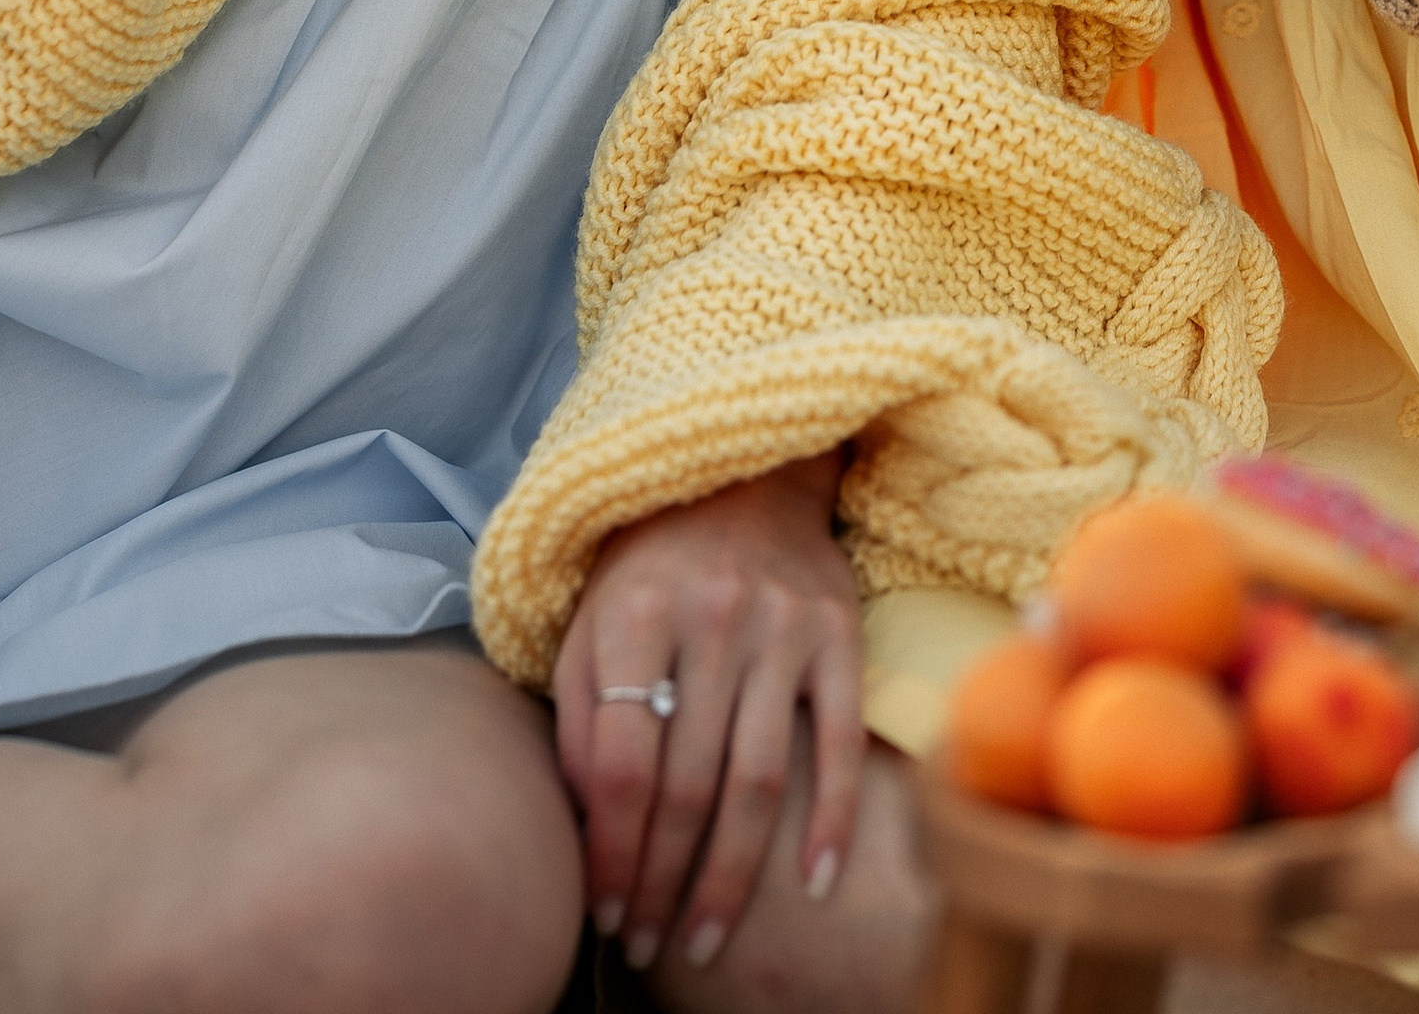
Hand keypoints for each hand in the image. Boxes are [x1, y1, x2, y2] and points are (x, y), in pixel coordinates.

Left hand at [552, 453, 863, 977]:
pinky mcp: (839, 632)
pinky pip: (840, 742)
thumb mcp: (590, 620)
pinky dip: (830, 819)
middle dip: (664, 883)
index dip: (610, 853)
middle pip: (687, 786)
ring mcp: (782, 627)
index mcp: (636, 617)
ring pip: (757, 780)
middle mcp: (712, 621)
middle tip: (650, 945)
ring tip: (709, 938)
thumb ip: (578, 716)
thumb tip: (584, 826)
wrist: (742, 472)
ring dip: (732, 876)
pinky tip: (812, 882)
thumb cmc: (649, 563)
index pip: (620, 767)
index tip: (605, 911)